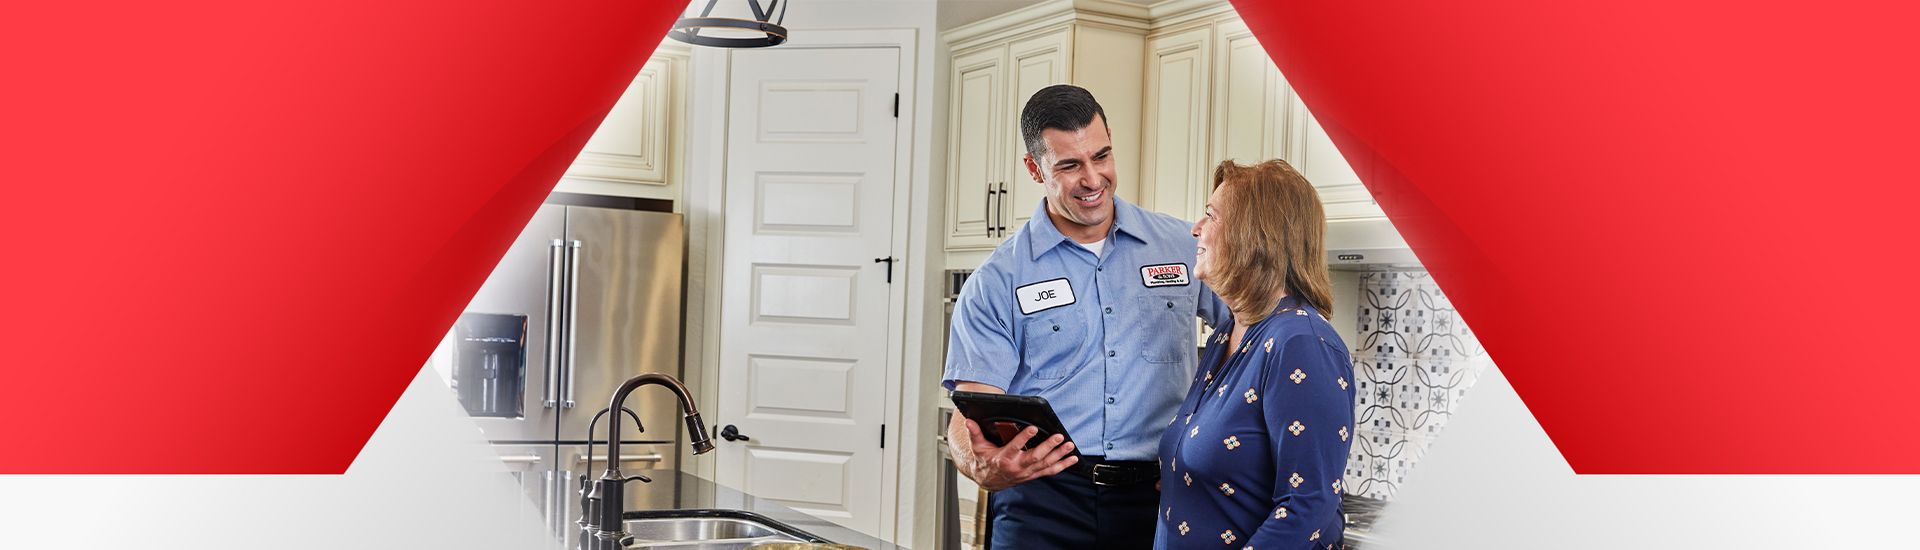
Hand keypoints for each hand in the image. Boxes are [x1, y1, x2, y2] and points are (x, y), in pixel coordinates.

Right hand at [957, 419, 1078, 490]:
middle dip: (1048, 447)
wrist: (989, 480)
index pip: (1015, 447)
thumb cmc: (985, 460)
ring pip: (1045, 464)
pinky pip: (1050, 471)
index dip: (1024, 438)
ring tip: (1069, 445)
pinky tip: (1072, 459)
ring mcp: (1027, 472)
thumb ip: (975, 433)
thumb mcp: (977, 446)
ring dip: (1059, 455)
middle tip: (1058, 436)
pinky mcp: (1033, 475)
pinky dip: (1062, 465)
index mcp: (1004, 458)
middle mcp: (1017, 467)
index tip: (1033, 428)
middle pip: (1035, 456)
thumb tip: (969, 421)